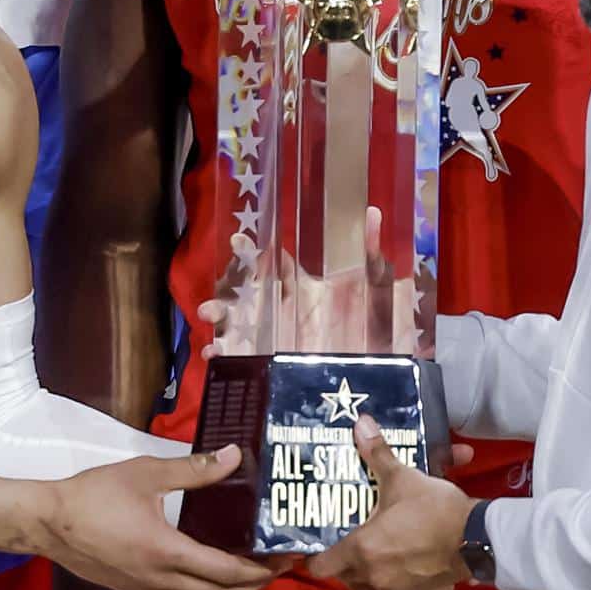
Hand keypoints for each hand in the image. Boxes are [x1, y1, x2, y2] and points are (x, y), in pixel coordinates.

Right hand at [39, 446, 279, 589]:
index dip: (261, 569)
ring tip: (254, 567)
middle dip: (254, 583)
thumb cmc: (94, 494)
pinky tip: (211, 565)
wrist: (46, 522)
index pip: (227, 571)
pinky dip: (204, 585)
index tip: (286, 558)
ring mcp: (146, 589)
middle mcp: (160, 580)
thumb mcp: (146, 473)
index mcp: (167, 553)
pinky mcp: (133, 588)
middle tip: (280, 564)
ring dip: (230, 588)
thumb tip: (234, 456)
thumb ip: (194, 469)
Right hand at [200, 207, 415, 356]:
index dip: (252, 251)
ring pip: (235, 325)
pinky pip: (240, 359)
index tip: (238, 240)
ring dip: (218, 319)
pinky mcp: (274, 365)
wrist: (381, 377)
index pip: (272, 264)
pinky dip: (223, 355)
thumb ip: (372, 255)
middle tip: (214, 294)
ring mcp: (276, 339)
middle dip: (224, 292)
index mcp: (303, 288)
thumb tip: (373, 212)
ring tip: (209, 316)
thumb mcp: (377, 289)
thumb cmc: (378, 328)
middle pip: (243, 295)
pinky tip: (215, 353)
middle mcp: (283, 311)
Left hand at [307, 416, 474, 589]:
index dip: (317, 558)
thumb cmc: (432, 508)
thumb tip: (360, 422)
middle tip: (355, 551)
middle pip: (350, 583)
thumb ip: (378, 454)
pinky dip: (409, 588)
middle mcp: (376, 577)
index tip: (320, 548)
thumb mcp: (403, 478)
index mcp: (363, 549)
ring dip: (378, 585)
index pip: (322, 567)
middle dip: (350, 571)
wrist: (478, 536)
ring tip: (383, 566)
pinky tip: (413, 571)